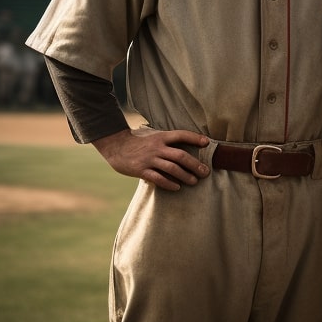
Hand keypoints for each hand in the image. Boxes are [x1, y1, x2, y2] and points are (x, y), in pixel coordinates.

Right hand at [93, 127, 210, 191]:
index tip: (207, 142)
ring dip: (185, 176)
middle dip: (195, 165)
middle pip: (180, 156)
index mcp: (161, 137)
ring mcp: (149, 159)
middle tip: (205, 172)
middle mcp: (157, 147)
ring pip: (172, 168)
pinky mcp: (141, 170)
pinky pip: (158, 178)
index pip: (181, 135)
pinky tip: (177, 187)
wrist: (115, 146)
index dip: (194, 137)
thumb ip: (167, 141)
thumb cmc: (138, 142)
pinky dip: (169, 183)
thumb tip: (186, 147)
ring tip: (194, 181)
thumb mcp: (153, 136)